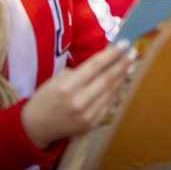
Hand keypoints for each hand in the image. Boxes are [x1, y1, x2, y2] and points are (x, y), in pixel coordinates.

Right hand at [20, 41, 136, 148]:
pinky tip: (120, 81)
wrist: (37, 125)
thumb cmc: (48, 96)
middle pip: (107, 78)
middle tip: (133, 52)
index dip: (112, 54)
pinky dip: (115, 91)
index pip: (95, 66)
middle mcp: (78, 102)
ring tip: (129, 65)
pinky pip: (108, 104)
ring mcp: (87, 115)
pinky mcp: (91, 124)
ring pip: (111, 91)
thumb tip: (108, 60)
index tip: (124, 44)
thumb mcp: (59, 78)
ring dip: (122, 77)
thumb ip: (83, 71)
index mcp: (67, 87)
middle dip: (122, 63)